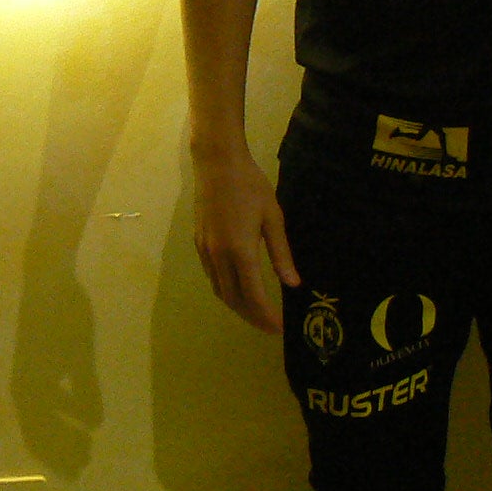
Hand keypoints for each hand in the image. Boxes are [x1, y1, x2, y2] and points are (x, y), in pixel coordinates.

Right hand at [191, 146, 299, 331]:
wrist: (216, 163)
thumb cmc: (250, 185)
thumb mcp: (273, 217)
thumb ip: (281, 253)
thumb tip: (292, 284)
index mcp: (240, 251)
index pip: (254, 296)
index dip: (267, 317)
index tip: (281, 328)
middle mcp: (219, 257)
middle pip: (234, 300)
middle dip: (253, 317)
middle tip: (270, 326)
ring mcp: (206, 251)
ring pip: (220, 291)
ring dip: (238, 306)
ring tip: (257, 312)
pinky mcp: (199, 243)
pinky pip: (212, 277)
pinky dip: (226, 290)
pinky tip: (238, 287)